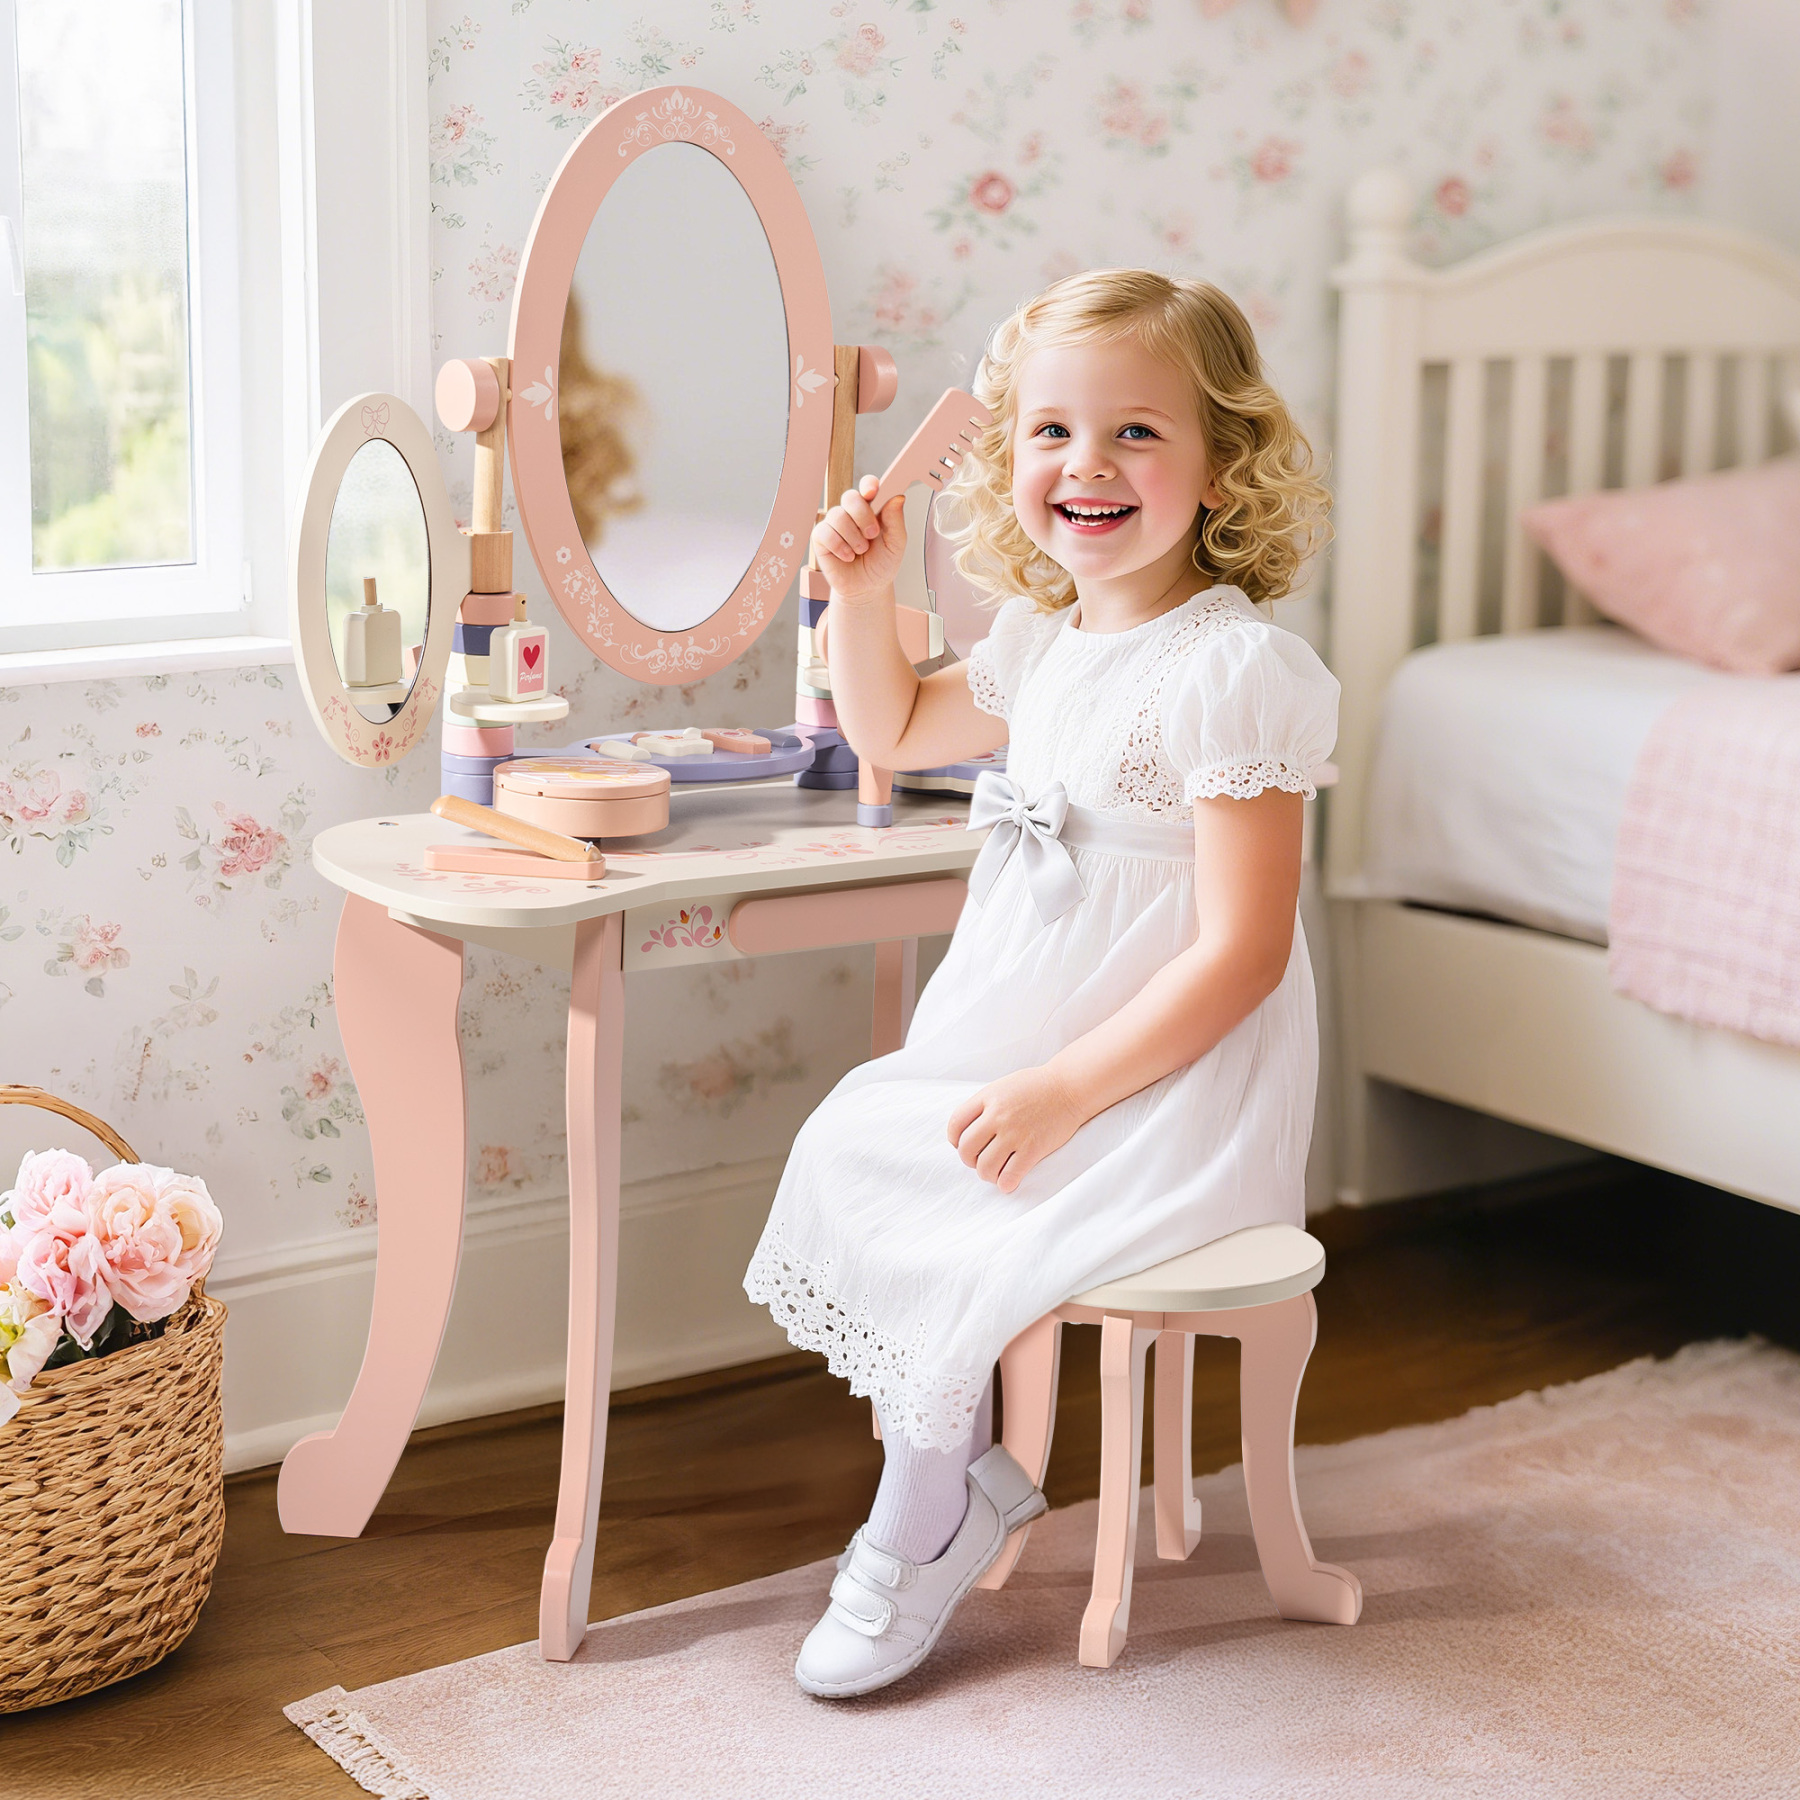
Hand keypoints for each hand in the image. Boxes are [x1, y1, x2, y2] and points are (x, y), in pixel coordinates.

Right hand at [811, 474, 906, 602]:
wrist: (867, 588)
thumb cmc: (881, 564)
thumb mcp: (896, 544)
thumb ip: (896, 521)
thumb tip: (898, 497)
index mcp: (872, 508)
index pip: (868, 486)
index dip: (868, 485)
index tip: (873, 492)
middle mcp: (851, 512)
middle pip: (850, 496)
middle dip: (862, 515)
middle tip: (872, 535)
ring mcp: (834, 523)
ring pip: (837, 515)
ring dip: (853, 537)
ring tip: (860, 551)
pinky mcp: (820, 537)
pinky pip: (825, 532)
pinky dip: (839, 546)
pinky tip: (847, 556)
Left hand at [947, 1066, 1086, 1192]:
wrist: (1069, 1088)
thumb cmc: (1036, 1086)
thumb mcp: (1003, 1086)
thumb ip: (984, 1105)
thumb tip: (966, 1130)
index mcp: (988, 1098)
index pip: (955, 1124)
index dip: (954, 1139)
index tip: (960, 1144)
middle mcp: (998, 1116)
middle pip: (966, 1149)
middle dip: (969, 1159)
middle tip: (979, 1159)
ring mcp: (1015, 1134)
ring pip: (984, 1167)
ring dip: (986, 1174)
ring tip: (994, 1171)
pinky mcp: (1033, 1149)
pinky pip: (1009, 1176)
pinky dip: (1005, 1183)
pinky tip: (1008, 1180)